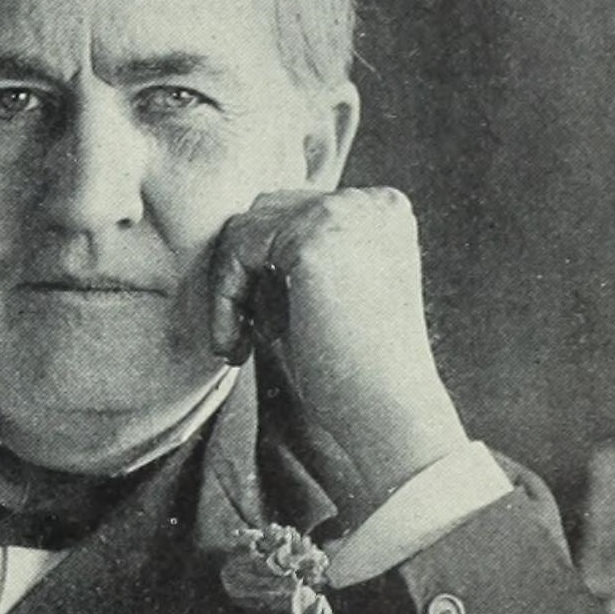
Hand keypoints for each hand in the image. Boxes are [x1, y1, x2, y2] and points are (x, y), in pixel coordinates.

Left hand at [209, 187, 469, 520]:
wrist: (389, 412)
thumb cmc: (357, 373)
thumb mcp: (330, 298)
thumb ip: (294, 263)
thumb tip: (234, 246)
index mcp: (384, 213)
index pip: (296, 213)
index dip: (263, 268)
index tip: (256, 327)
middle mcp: (370, 201)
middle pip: (268, 211)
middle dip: (243, 272)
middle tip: (242, 336)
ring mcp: (344, 212)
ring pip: (245, 228)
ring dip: (230, 288)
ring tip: (237, 345)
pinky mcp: (312, 237)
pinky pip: (237, 249)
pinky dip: (225, 298)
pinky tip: (236, 347)